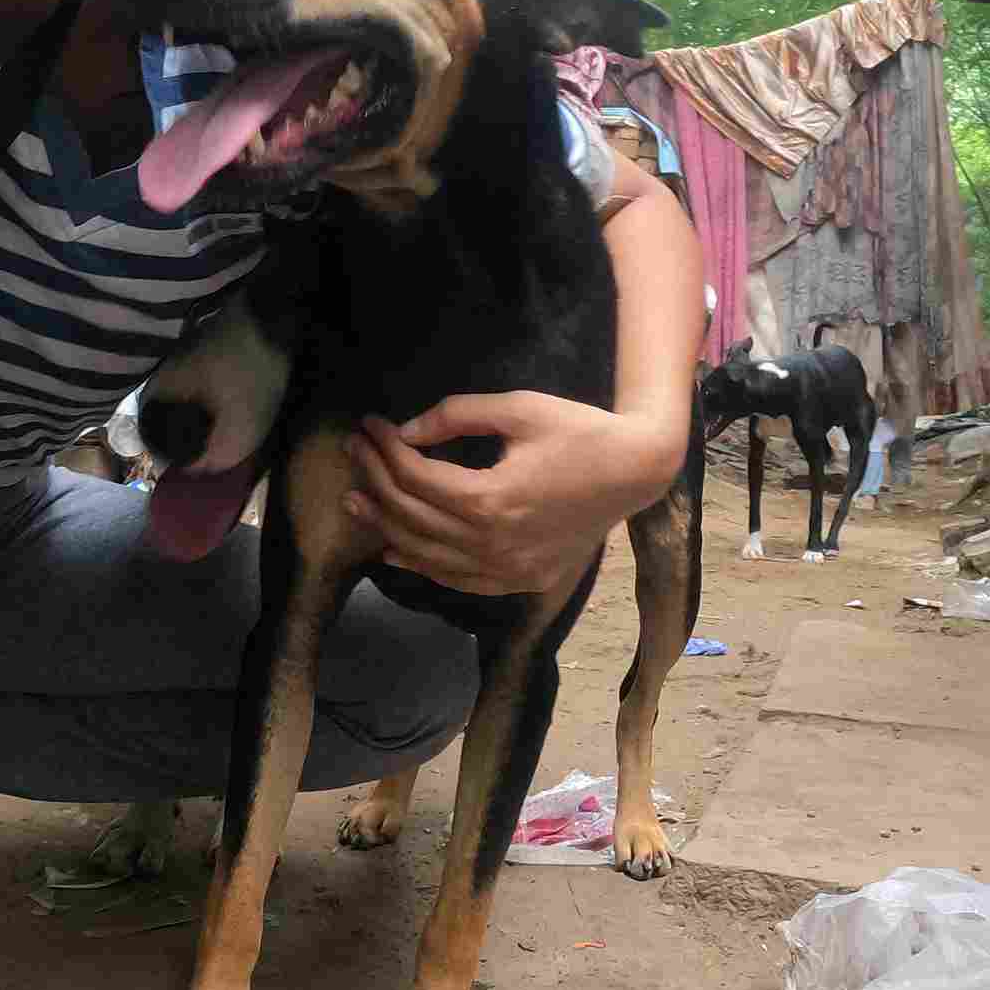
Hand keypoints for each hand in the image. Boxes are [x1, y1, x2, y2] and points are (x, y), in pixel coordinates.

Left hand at [345, 390, 689, 595]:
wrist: (635, 472)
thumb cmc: (578, 432)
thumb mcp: (518, 408)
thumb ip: (456, 416)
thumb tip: (403, 430)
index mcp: (493, 499)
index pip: (416, 479)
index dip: (384, 450)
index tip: (369, 426)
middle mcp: (495, 544)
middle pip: (413, 517)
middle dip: (376, 482)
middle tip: (353, 453)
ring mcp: (508, 571)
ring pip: (428, 557)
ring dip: (387, 528)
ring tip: (356, 500)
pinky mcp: (520, 582)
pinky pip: (457, 581)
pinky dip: (422, 565)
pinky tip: (395, 550)